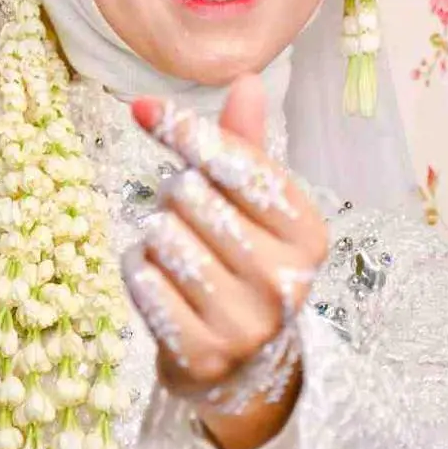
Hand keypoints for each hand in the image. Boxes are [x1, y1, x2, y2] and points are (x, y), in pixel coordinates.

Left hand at [122, 74, 328, 448]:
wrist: (245, 368)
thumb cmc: (247, 262)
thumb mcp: (257, 205)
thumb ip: (245, 143)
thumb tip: (246, 80)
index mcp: (308, 232)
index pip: (236, 164)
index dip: (185, 131)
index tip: (145, 108)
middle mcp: (285, 280)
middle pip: (190, 195)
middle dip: (176, 196)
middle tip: (195, 221)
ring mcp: (245, 323)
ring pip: (161, 235)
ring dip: (157, 235)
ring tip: (181, 254)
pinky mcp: (201, 354)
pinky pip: (141, 279)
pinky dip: (140, 269)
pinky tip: (163, 283)